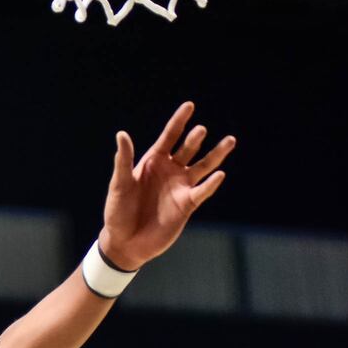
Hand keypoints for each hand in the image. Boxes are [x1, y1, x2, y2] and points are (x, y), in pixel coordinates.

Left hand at [99, 102, 235, 270]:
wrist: (125, 242)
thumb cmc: (118, 212)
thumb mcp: (119, 184)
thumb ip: (123, 161)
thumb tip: (122, 134)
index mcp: (153, 162)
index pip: (169, 136)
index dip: (179, 121)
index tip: (189, 105)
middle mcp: (170, 170)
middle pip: (187, 149)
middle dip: (194, 139)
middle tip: (200, 130)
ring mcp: (180, 186)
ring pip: (203, 166)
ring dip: (215, 154)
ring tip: (229, 140)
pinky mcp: (187, 204)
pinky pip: (203, 191)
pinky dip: (211, 183)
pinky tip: (219, 174)